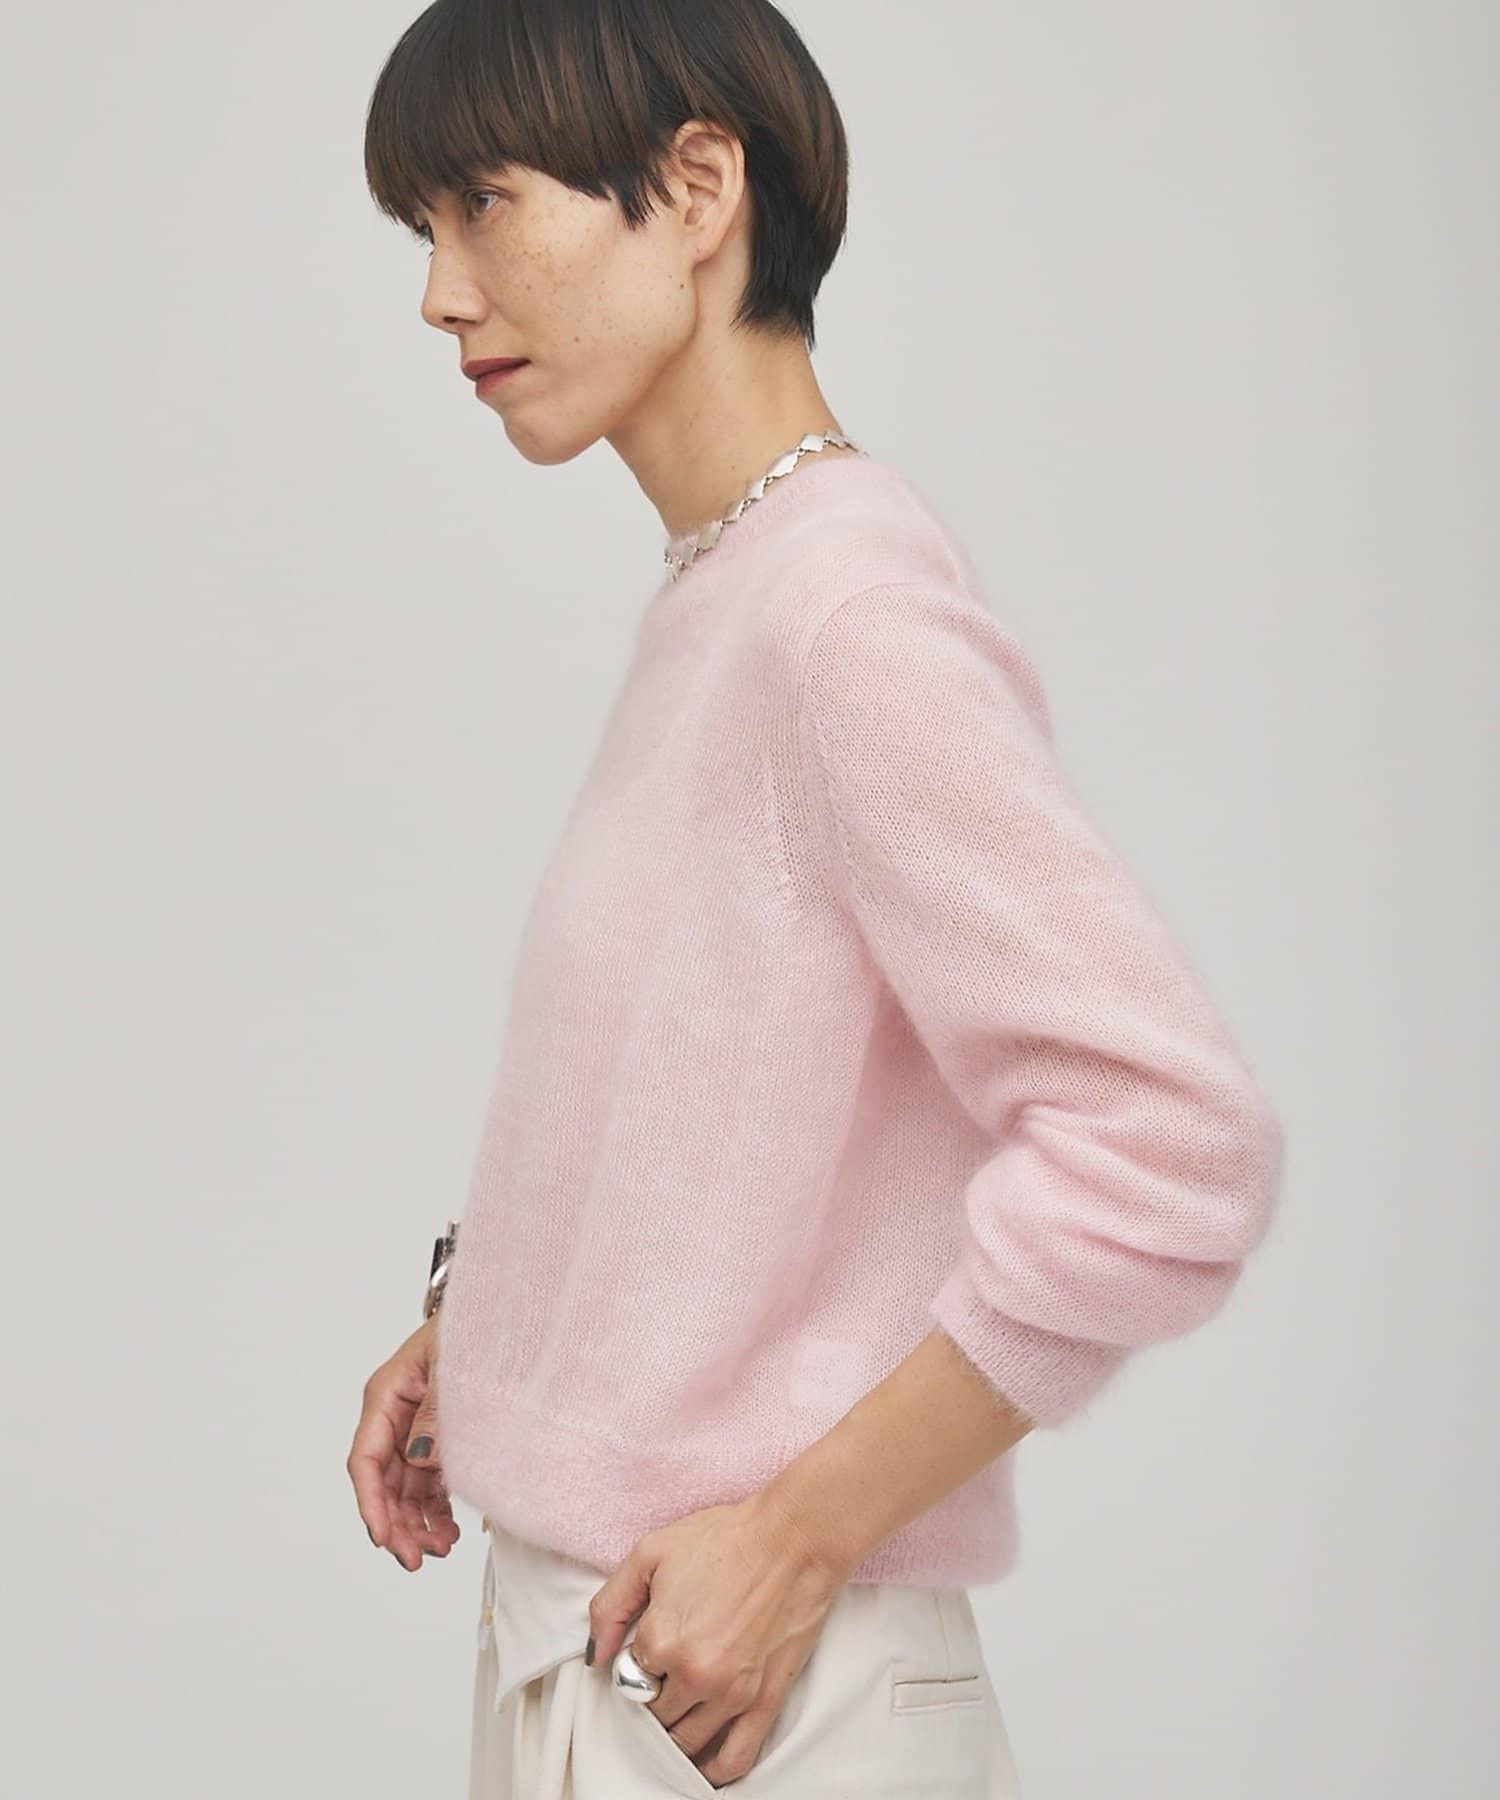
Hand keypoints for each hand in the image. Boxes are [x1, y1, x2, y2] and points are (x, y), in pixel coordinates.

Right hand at [346, 1314, 459, 1570]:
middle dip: (396, 1525)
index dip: (371, 1502)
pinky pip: (429, 1483)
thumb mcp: (451, 1364)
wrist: (500, 1313)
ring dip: (417, 1523)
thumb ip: (436, 1411)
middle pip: (383, 1482)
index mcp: (387, 1395)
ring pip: (404, 1490)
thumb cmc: (472, 1327)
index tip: (383, 1537)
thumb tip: (421, 1457)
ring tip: (442, 1549)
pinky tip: (449, 1533)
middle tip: (417, 1559)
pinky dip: (435, 1510)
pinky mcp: (439, 1439)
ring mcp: (416, 1430)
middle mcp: (395, 1416)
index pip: (366, 1458)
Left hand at [586, 1493, 845, 1788]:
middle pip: (654, 1715)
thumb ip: (611, 1604)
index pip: (628, 1678)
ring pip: (686, 1743)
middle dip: (654, 1698)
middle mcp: (693, 1676)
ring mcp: (731, 1694)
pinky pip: (734, 1759)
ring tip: (681, 1707)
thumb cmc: (725, 1539)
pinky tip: (704, 1763)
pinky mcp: (765, 1701)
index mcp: (660, 1640)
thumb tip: (594, 1655)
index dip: (636, 1662)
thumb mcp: (652, 1552)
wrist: (794, 1539)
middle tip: (667, 1673)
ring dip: (677, 1732)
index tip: (649, 1646)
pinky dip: (714, 1770)